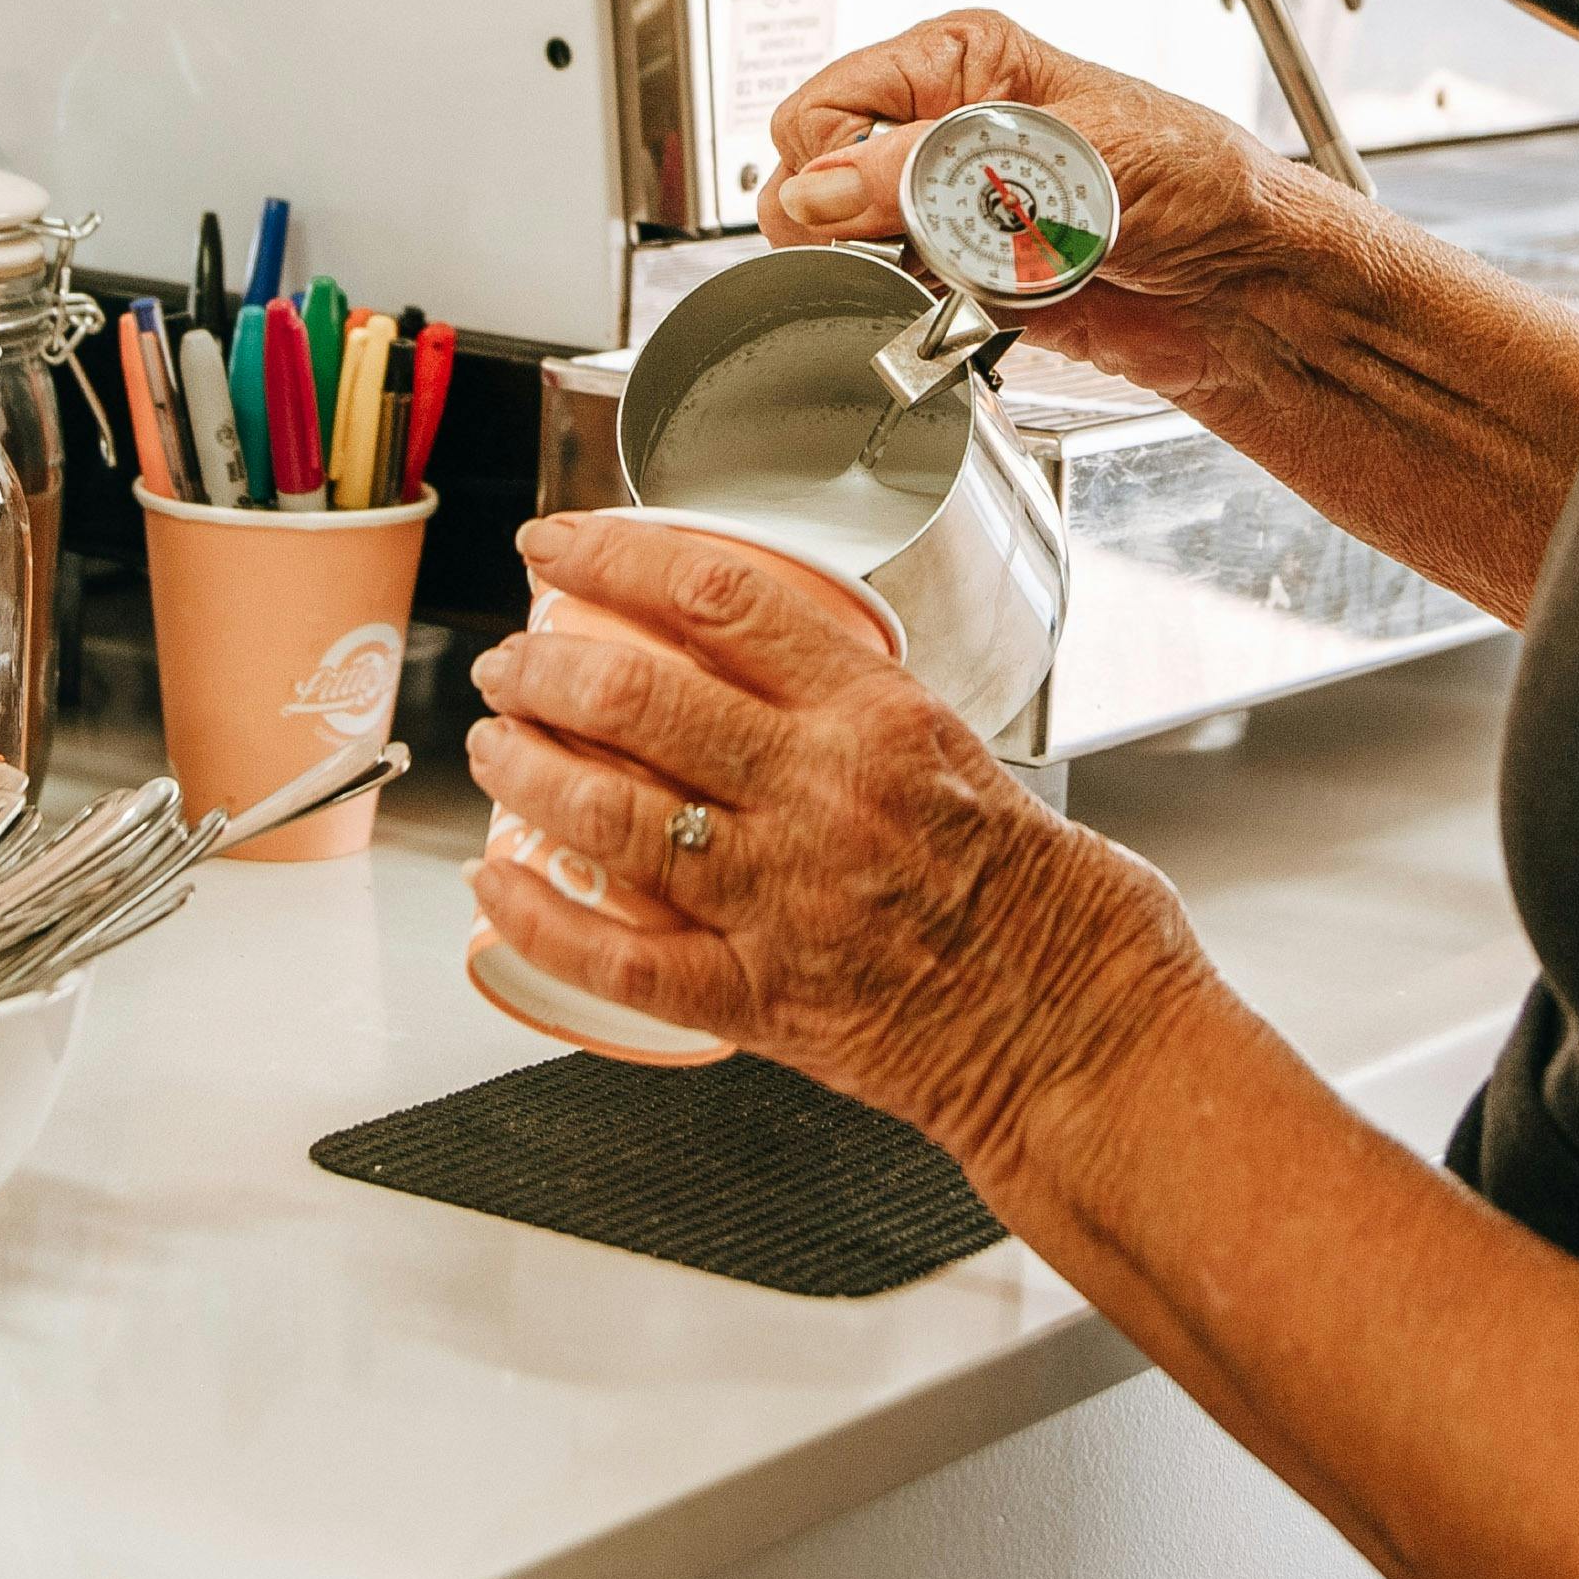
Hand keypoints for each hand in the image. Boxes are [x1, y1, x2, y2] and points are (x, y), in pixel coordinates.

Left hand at [462, 511, 1210, 1166]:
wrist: (1083, 1032)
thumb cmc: (1049, 904)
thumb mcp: (965, 754)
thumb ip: (860, 713)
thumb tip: (764, 670)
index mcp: (878, 717)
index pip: (716, 596)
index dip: (613, 555)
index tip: (559, 546)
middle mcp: (821, 795)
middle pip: (635, 696)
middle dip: (541, 666)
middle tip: (510, 661)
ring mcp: (781, 900)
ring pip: (604, 813)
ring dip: (524, 769)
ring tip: (495, 746)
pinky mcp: (759, 999)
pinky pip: (614, 955)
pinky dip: (537, 916)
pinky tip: (497, 884)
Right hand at [764, 10, 1308, 405]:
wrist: (1246, 286)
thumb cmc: (1195, 183)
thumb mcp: (1062, 156)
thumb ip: (932, 173)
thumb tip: (823, 191)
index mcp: (961, 62)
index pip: (824, 107)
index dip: (832, 167)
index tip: (875, 212)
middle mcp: (943, 130)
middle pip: (816, 180)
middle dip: (850, 226)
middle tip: (918, 250)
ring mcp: (949, 209)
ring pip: (844, 249)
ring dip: (885, 277)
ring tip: (958, 280)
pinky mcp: (963, 279)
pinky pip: (892, 303)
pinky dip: (914, 318)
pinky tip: (965, 313)